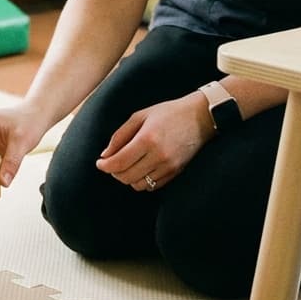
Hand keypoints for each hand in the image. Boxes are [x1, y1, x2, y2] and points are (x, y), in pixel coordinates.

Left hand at [95, 93, 212, 191]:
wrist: (200, 117)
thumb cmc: (168, 113)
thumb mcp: (140, 116)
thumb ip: (120, 136)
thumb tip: (105, 155)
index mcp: (147, 139)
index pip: (119, 163)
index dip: (105, 166)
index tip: (100, 163)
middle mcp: (158, 156)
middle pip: (126, 177)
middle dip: (114, 172)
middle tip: (112, 163)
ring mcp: (169, 166)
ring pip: (138, 185)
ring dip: (128, 178)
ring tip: (127, 165)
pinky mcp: (176, 172)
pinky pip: (152, 186)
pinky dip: (142, 181)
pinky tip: (141, 169)